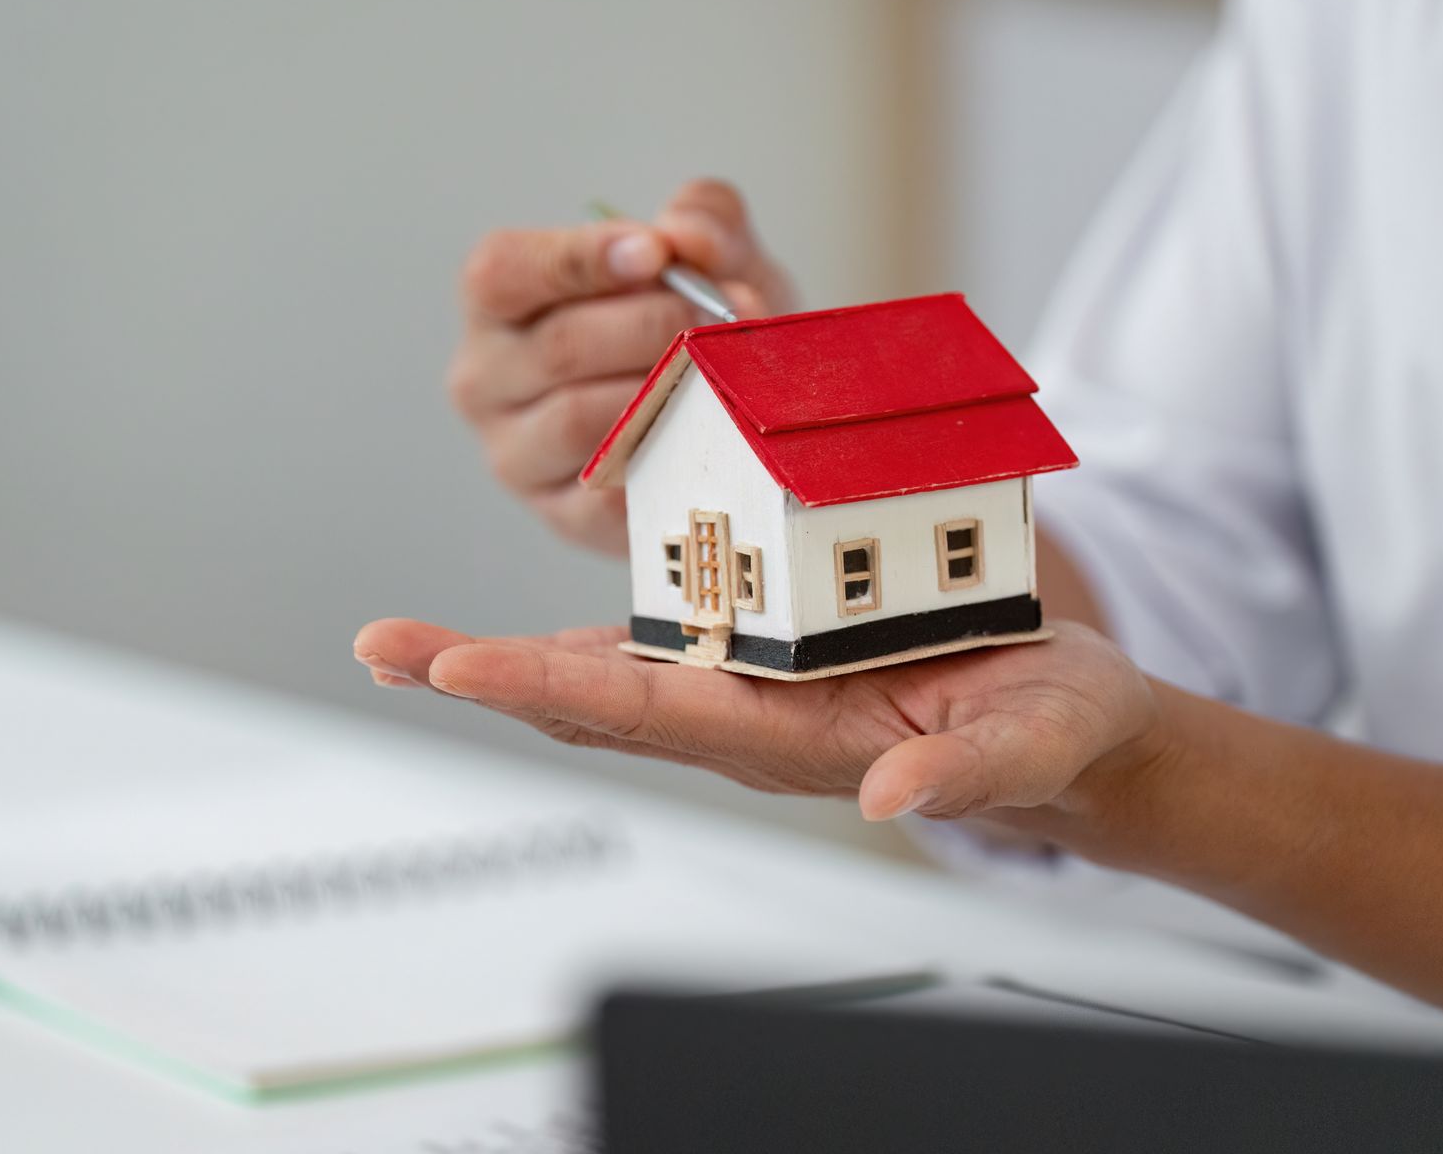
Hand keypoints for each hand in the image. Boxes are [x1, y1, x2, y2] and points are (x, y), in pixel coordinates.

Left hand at [353, 619, 1163, 828]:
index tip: (458, 663)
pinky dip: (575, 640)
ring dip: (504, 661)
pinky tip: (518, 637)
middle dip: (482, 676)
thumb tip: (889, 805)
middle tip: (382, 645)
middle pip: (589, 697)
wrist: (1060, 725)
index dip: (548, 684)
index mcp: (794, 734)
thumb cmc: (1045, 728)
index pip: (648, 710)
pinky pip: (653, 649)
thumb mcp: (1029, 746)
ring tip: (407, 643)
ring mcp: (748, 689)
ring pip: (602, 677)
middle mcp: (747, 714)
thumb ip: (967, 776)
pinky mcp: (765, 660)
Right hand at [450, 180, 795, 554]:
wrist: (724, 413)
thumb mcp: (709, 256)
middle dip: (654, 324)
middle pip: (559, 346)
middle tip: (728, 314)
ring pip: (581, 421)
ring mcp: (516, 454)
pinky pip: (609, 494)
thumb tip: (687, 239)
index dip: (578, 258)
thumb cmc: (691, 321)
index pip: (504, 273)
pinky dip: (665, 460)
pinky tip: (709, 435)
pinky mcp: (560, 517)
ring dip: (666, 391)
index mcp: (499, 303)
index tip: (657, 252)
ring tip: (727, 371)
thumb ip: (703, 219)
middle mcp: (486, 379)